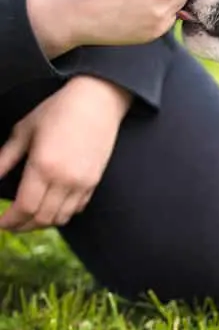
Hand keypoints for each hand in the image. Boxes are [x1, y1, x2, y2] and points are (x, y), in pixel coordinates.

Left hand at [0, 76, 131, 231]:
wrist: (97, 102)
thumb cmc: (57, 111)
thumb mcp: (24, 131)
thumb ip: (5, 158)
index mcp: (43, 166)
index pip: (24, 207)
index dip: (10, 221)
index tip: (0, 223)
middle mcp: (65, 179)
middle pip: (42, 218)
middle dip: (23, 226)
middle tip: (11, 224)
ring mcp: (82, 182)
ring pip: (60, 218)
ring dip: (42, 223)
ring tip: (29, 219)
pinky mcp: (94, 181)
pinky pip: (76, 208)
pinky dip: (61, 214)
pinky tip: (51, 207)